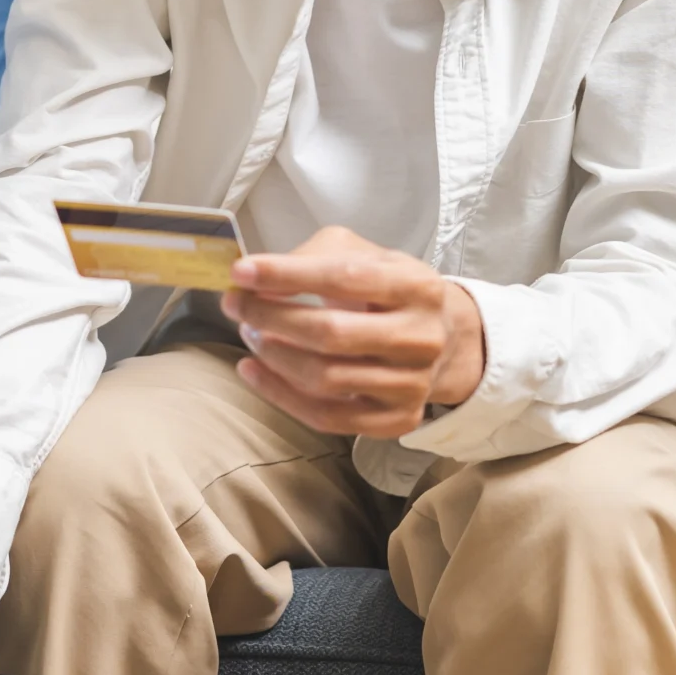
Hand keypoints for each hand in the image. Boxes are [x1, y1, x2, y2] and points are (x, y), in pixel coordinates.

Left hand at [220, 225, 487, 436]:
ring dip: (273, 356)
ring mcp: (413, 384)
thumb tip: (256, 278)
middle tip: (236, 305)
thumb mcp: (361, 255)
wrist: (439, 337)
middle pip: (331, 333)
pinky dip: (280, 395)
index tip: (241, 272)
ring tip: (249, 334)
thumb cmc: (385, 290)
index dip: (287, 274)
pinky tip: (252, 370)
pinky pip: (327, 417)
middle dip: (271, 317)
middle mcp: (422, 338)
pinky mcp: (397, 419)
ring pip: (325, 379)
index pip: (344, 277)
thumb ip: (313, 257)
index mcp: (417, 287)